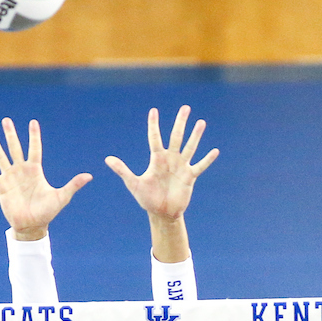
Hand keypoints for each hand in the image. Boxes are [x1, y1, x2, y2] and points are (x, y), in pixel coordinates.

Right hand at [0, 117, 91, 240]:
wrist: (32, 225)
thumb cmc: (47, 212)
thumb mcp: (62, 197)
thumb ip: (73, 185)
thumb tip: (89, 176)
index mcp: (35, 170)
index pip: (35, 149)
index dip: (34, 136)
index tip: (33, 121)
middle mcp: (21, 171)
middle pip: (15, 148)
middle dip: (11, 134)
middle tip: (6, 120)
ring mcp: (10, 178)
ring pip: (1, 157)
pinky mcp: (1, 187)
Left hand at [105, 106, 218, 220]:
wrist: (161, 213)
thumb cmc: (147, 198)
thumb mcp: (133, 184)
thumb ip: (122, 170)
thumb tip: (107, 159)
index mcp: (157, 159)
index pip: (155, 138)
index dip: (153, 125)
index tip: (153, 110)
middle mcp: (170, 159)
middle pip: (176, 137)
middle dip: (180, 123)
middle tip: (185, 107)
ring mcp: (181, 167)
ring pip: (190, 147)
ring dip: (195, 136)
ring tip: (201, 122)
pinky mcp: (190, 177)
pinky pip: (200, 166)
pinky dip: (207, 160)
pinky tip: (215, 151)